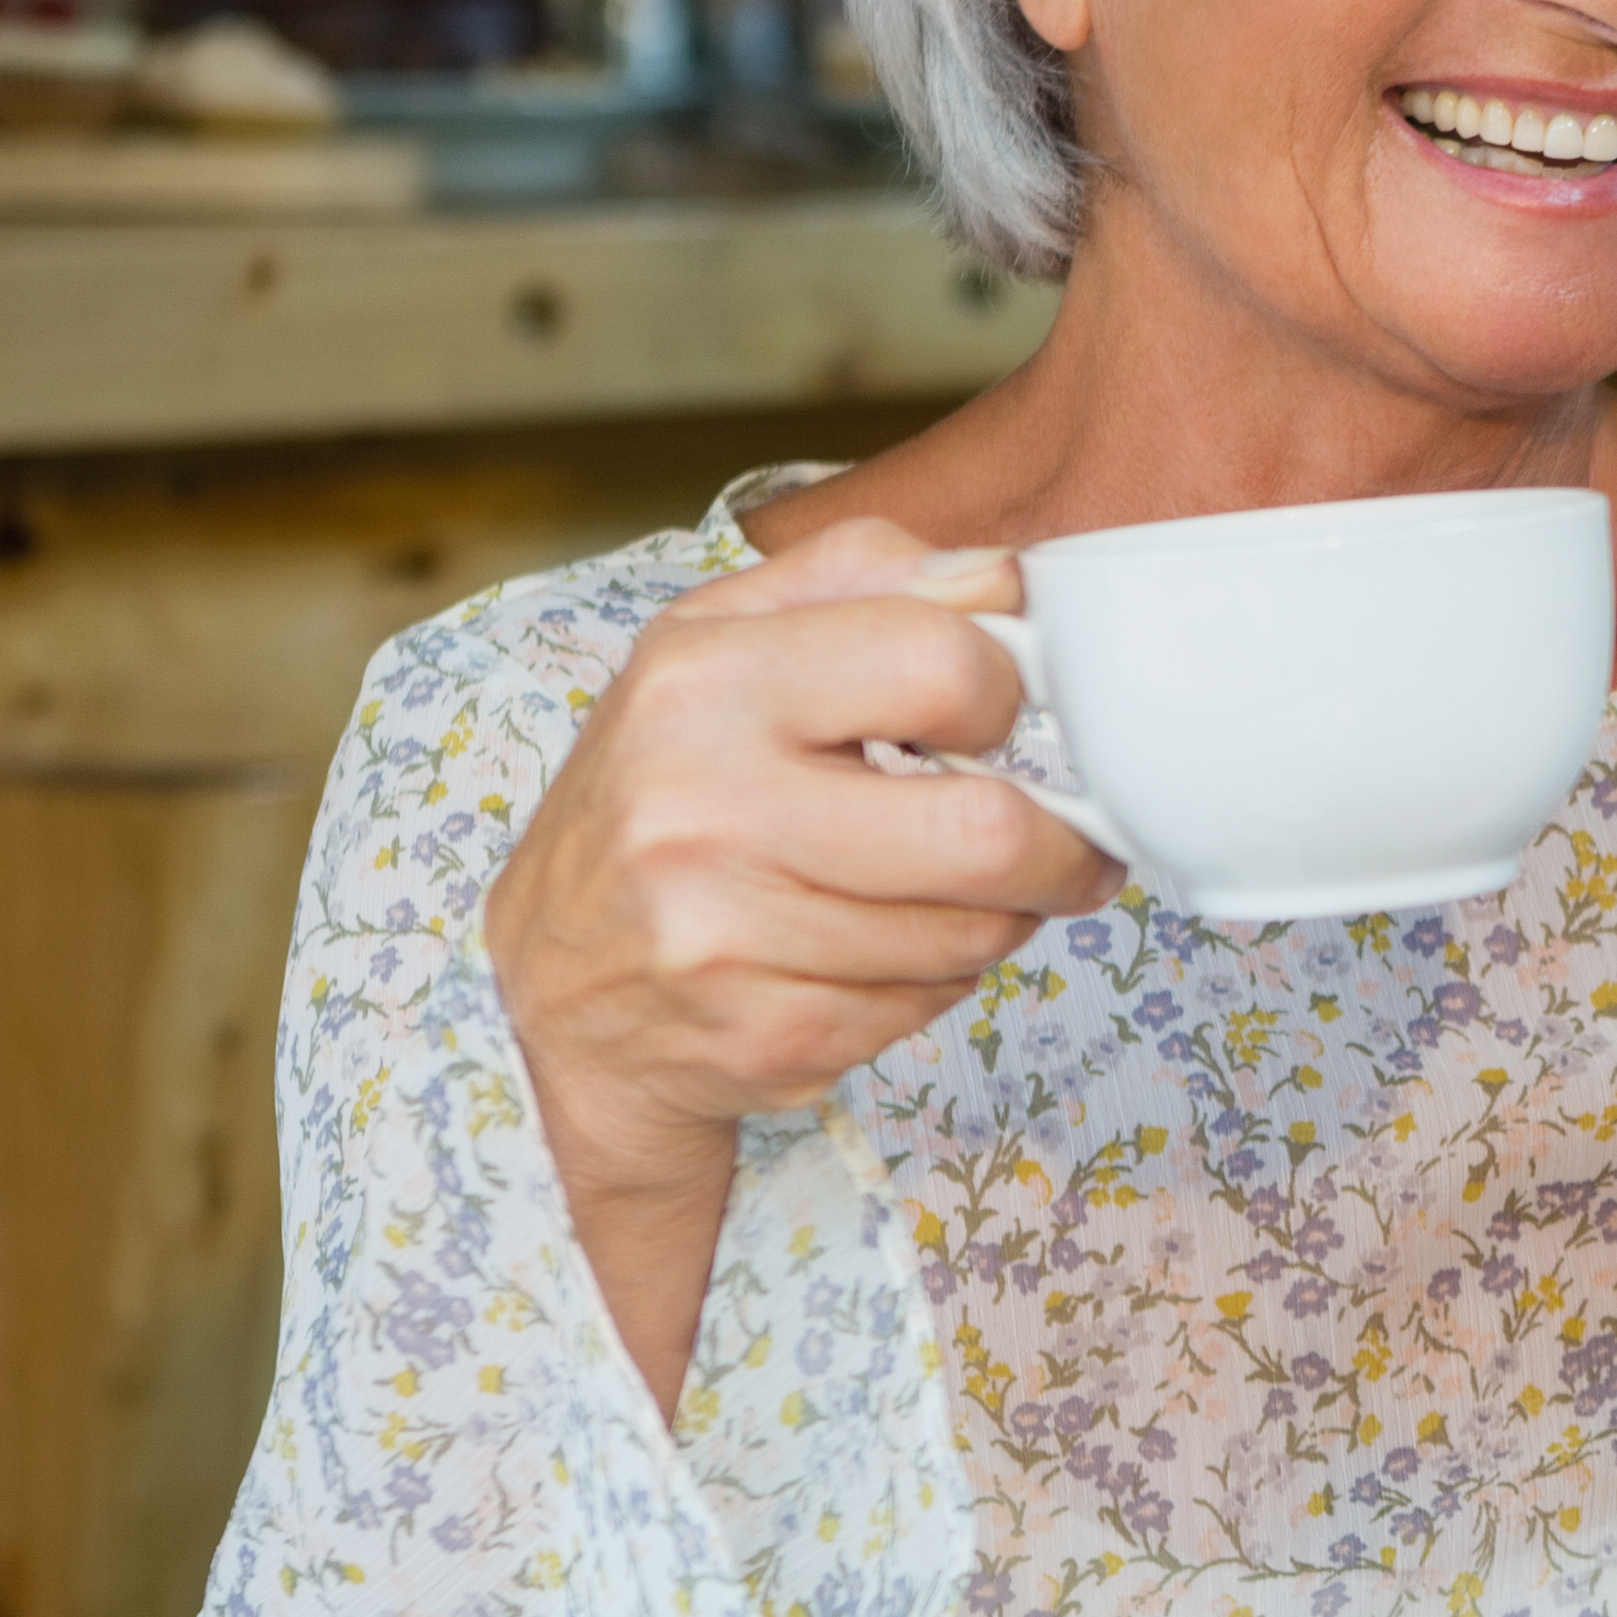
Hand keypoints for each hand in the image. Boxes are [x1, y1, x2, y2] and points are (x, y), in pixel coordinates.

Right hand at [482, 516, 1124, 1389]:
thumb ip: (860, 577)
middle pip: (989, 830)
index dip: (1010, 692)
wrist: (550, 987)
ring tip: (945, 888)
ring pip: (976, 932)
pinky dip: (935, 980)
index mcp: (704, 683)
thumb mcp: (718, 644)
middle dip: (1061, 843)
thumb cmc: (661, 790)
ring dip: (997, 914)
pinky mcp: (768, 1039)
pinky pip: (931, 1004)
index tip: (1006, 718)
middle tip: (1065, 838)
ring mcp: (729, 938)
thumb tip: (1005, 581)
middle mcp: (703, 810)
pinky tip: (876, 951)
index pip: (942, 664)